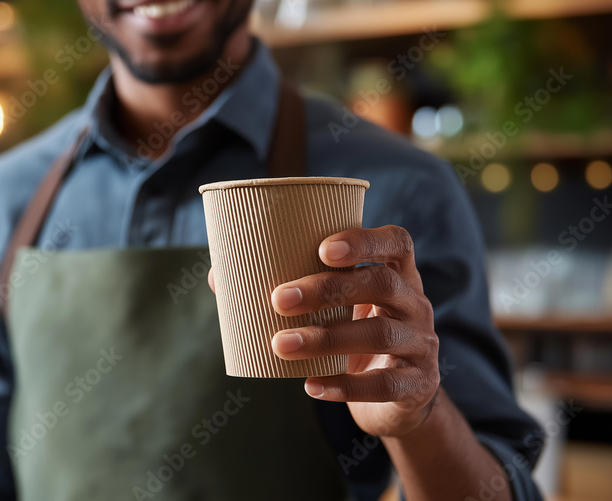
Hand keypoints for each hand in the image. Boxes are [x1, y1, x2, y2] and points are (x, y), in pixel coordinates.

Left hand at [207, 226, 439, 437]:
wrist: (398, 401)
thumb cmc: (352, 339)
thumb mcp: (333, 312)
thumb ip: (290, 289)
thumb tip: (219, 277)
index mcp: (397, 275)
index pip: (396, 243)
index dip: (364, 240)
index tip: (322, 248)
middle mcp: (416, 304)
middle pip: (380, 285)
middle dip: (326, 289)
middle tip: (278, 299)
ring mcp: (421, 344)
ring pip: (378, 333)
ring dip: (325, 338)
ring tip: (280, 344)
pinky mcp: (418, 384)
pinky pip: (384, 384)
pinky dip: (345, 386)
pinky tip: (310, 386)